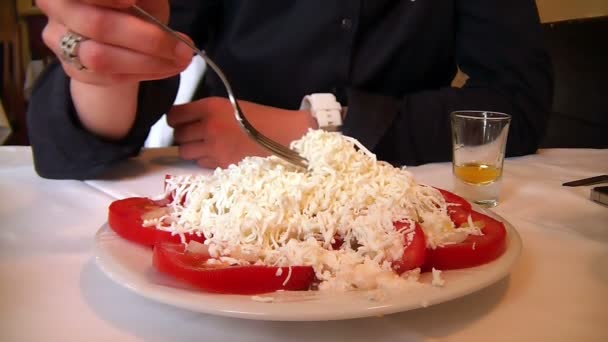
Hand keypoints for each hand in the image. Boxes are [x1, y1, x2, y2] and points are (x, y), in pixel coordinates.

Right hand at [37, 0, 191, 85]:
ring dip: (148, 62)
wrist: (120, 32)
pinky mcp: (71, 68)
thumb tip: (153, 13)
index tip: (134, 0)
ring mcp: (58, 39)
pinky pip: (107, 78)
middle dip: (148, 39)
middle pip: (97, 26)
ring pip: (101, 59)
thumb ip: (146, 0)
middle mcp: (55, 5)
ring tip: (180, 60)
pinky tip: (166, 68)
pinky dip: (143, 74)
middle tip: (184, 47)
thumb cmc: (135, 4)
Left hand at [168, 97, 315, 168]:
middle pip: (178, 136)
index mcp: (211, 108)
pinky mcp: (221, 165)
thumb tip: (187, 120)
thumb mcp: (231, 105)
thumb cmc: (261, 118)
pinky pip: (201, 164)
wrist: (284, 135)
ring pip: (186, 152)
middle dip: (184, 135)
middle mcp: (208, 128)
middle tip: (195, 133)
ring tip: (205, 145)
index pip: (175, 115)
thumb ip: (207, 111)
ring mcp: (214, 149)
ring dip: (192, 149)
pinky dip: (205, 160)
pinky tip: (217, 153)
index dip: (175, 118)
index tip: (179, 120)